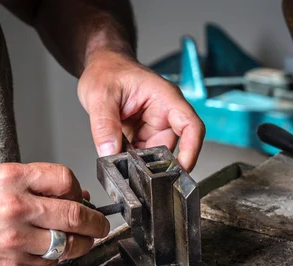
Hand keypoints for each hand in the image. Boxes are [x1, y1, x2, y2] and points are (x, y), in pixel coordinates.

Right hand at [0, 163, 109, 265]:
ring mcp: (16, 240)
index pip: (64, 178)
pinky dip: (54, 260)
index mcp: (10, 179)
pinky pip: (49, 265)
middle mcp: (15, 208)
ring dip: (82, 245)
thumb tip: (74, 195)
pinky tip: (46, 254)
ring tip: (82, 242)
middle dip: (97, 223)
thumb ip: (32, 185)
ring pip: (68, 244)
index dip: (78, 190)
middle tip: (101, 226)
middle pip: (75, 215)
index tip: (82, 199)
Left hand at [77, 50, 204, 171]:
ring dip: (138, 163)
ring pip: (153, 155)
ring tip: (120, 162)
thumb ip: (104, 125)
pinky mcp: (142, 135)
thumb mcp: (100, 95)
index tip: (183, 170)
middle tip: (133, 172)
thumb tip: (109, 152)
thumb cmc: (107, 69)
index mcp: (165, 99)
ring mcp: (153, 126)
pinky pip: (140, 155)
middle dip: (154, 164)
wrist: (101, 66)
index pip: (191, 127)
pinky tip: (117, 159)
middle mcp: (164, 114)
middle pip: (170, 147)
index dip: (192, 151)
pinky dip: (129, 161)